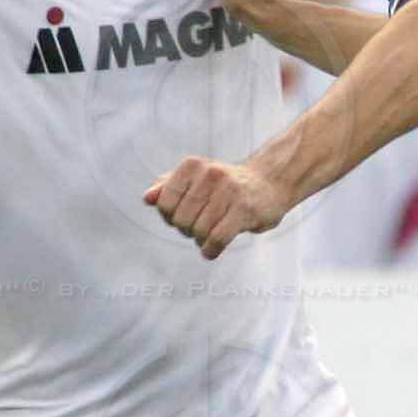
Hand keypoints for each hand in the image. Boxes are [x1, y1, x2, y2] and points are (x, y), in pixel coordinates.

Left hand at [144, 155, 287, 260]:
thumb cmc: (226, 184)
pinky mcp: (245, 210)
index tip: (184, 215)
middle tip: (200, 225)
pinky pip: (216, 240)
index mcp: (192, 165)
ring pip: (198, 231)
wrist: (269, 182)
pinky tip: (211, 250)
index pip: (164, 204)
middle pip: (180, 220)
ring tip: (210, 233)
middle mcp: (210, 173)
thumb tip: (148, 198)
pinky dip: (209, 251)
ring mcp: (229, 191)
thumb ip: (168, 187)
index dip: (170, 217)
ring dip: (200, 240)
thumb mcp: (195, 179)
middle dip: (187, 230)